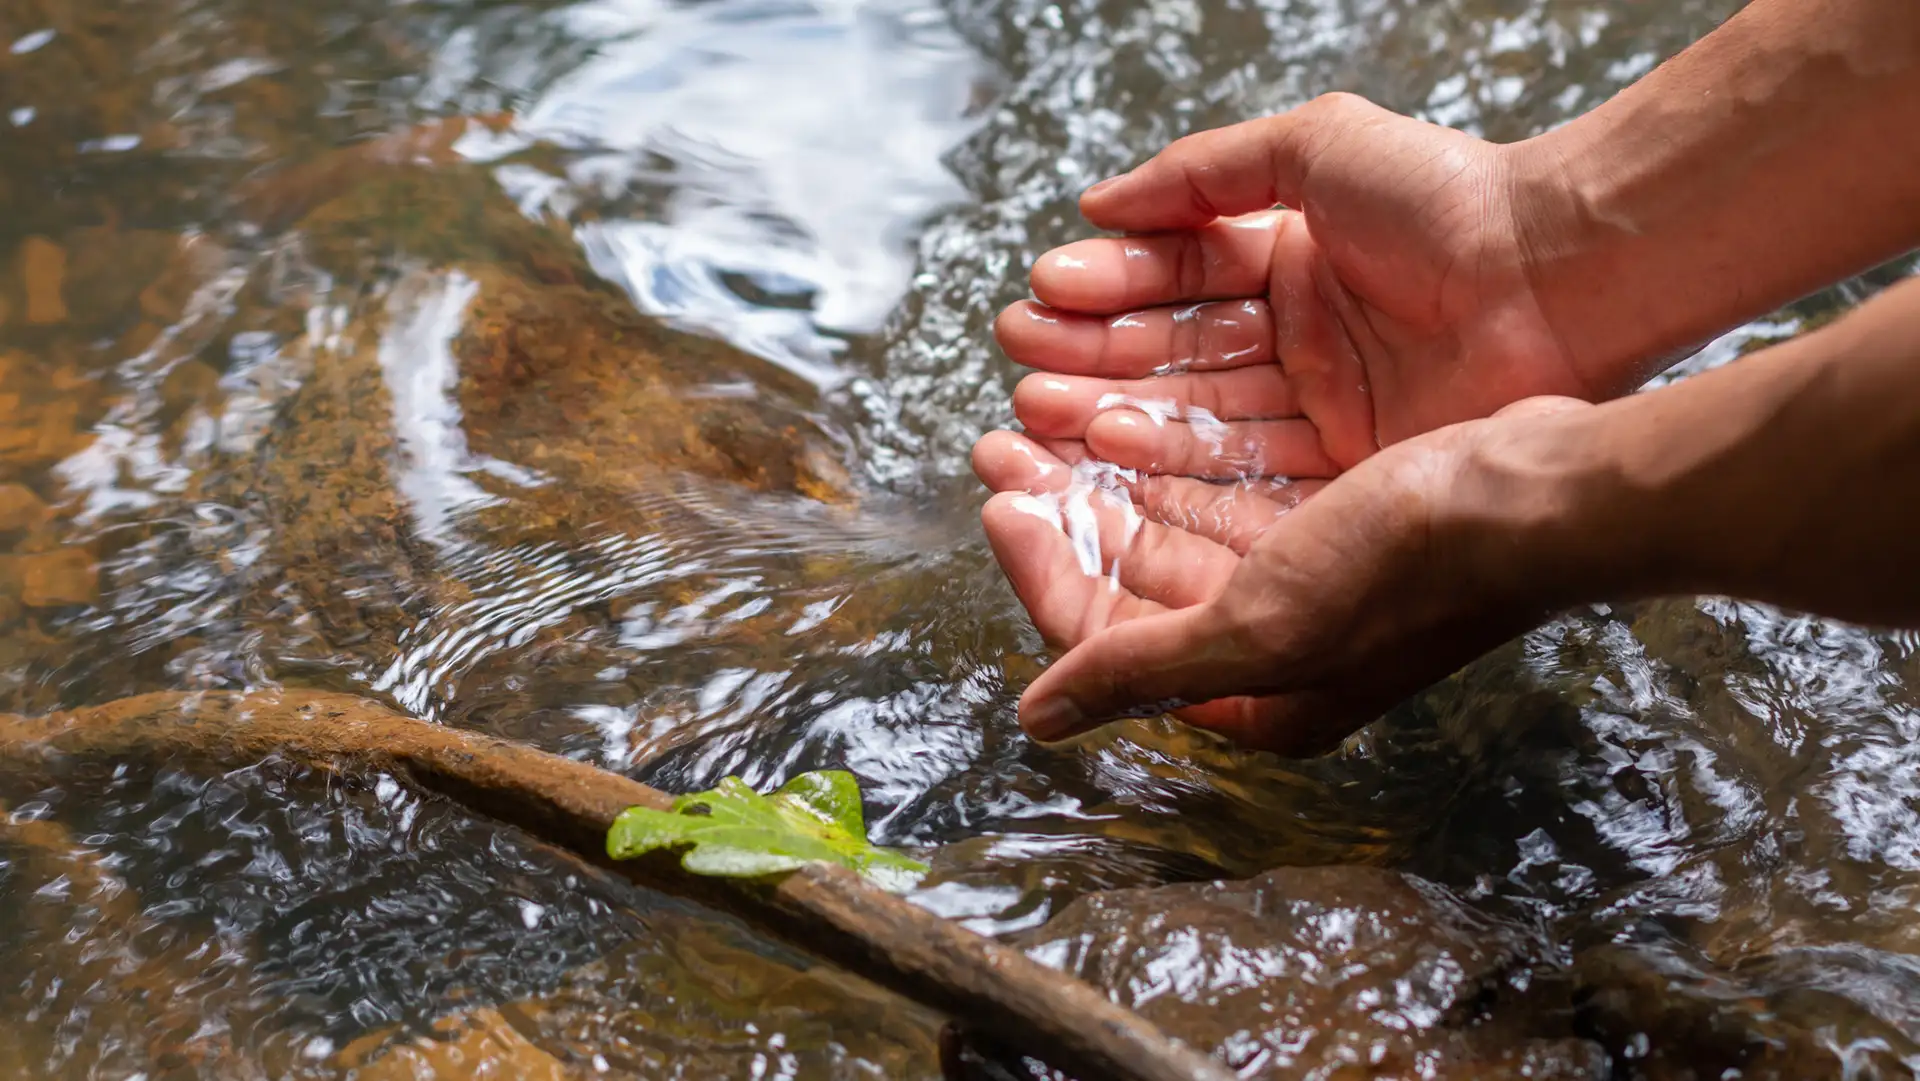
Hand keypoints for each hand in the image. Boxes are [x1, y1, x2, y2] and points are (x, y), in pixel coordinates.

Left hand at [973, 398, 1591, 753]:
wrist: (1542, 490)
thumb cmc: (1412, 564)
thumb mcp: (1263, 625)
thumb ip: (1142, 667)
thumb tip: (1036, 720)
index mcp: (1252, 696)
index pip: (1105, 640)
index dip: (1040, 567)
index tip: (998, 496)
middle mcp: (1271, 648)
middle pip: (1129, 580)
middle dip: (1063, 511)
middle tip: (1004, 440)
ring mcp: (1302, 582)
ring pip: (1169, 526)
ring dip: (1106, 474)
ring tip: (1049, 410)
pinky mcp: (1328, 520)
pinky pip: (1220, 489)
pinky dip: (1171, 455)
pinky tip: (1133, 406)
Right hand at [998, 93, 1595, 477]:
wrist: (1561, 273)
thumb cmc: (1449, 197)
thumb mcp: (1314, 149)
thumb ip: (1201, 173)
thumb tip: (1097, 202)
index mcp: (1292, 262)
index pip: (1178, 279)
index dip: (1108, 288)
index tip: (1040, 295)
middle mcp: (1301, 341)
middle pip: (1175, 355)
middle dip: (1094, 357)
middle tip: (1021, 365)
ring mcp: (1323, 409)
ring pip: (1198, 414)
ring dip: (1116, 411)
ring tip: (1044, 410)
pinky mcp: (1349, 467)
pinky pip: (1246, 467)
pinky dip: (1176, 462)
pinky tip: (1111, 450)